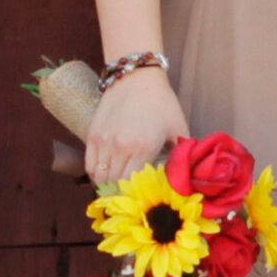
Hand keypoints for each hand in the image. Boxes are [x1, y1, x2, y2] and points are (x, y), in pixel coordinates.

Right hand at [84, 63, 187, 184]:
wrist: (136, 77)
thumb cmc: (161, 102)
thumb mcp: (178, 127)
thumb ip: (182, 153)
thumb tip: (187, 175)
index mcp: (143, 148)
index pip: (133, 184)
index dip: (135, 195)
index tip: (141, 198)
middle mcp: (120, 147)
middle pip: (115, 184)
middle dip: (122, 193)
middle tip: (129, 196)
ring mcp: (104, 141)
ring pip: (99, 177)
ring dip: (108, 186)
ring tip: (117, 187)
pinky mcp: (92, 135)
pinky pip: (90, 165)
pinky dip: (96, 174)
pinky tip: (105, 175)